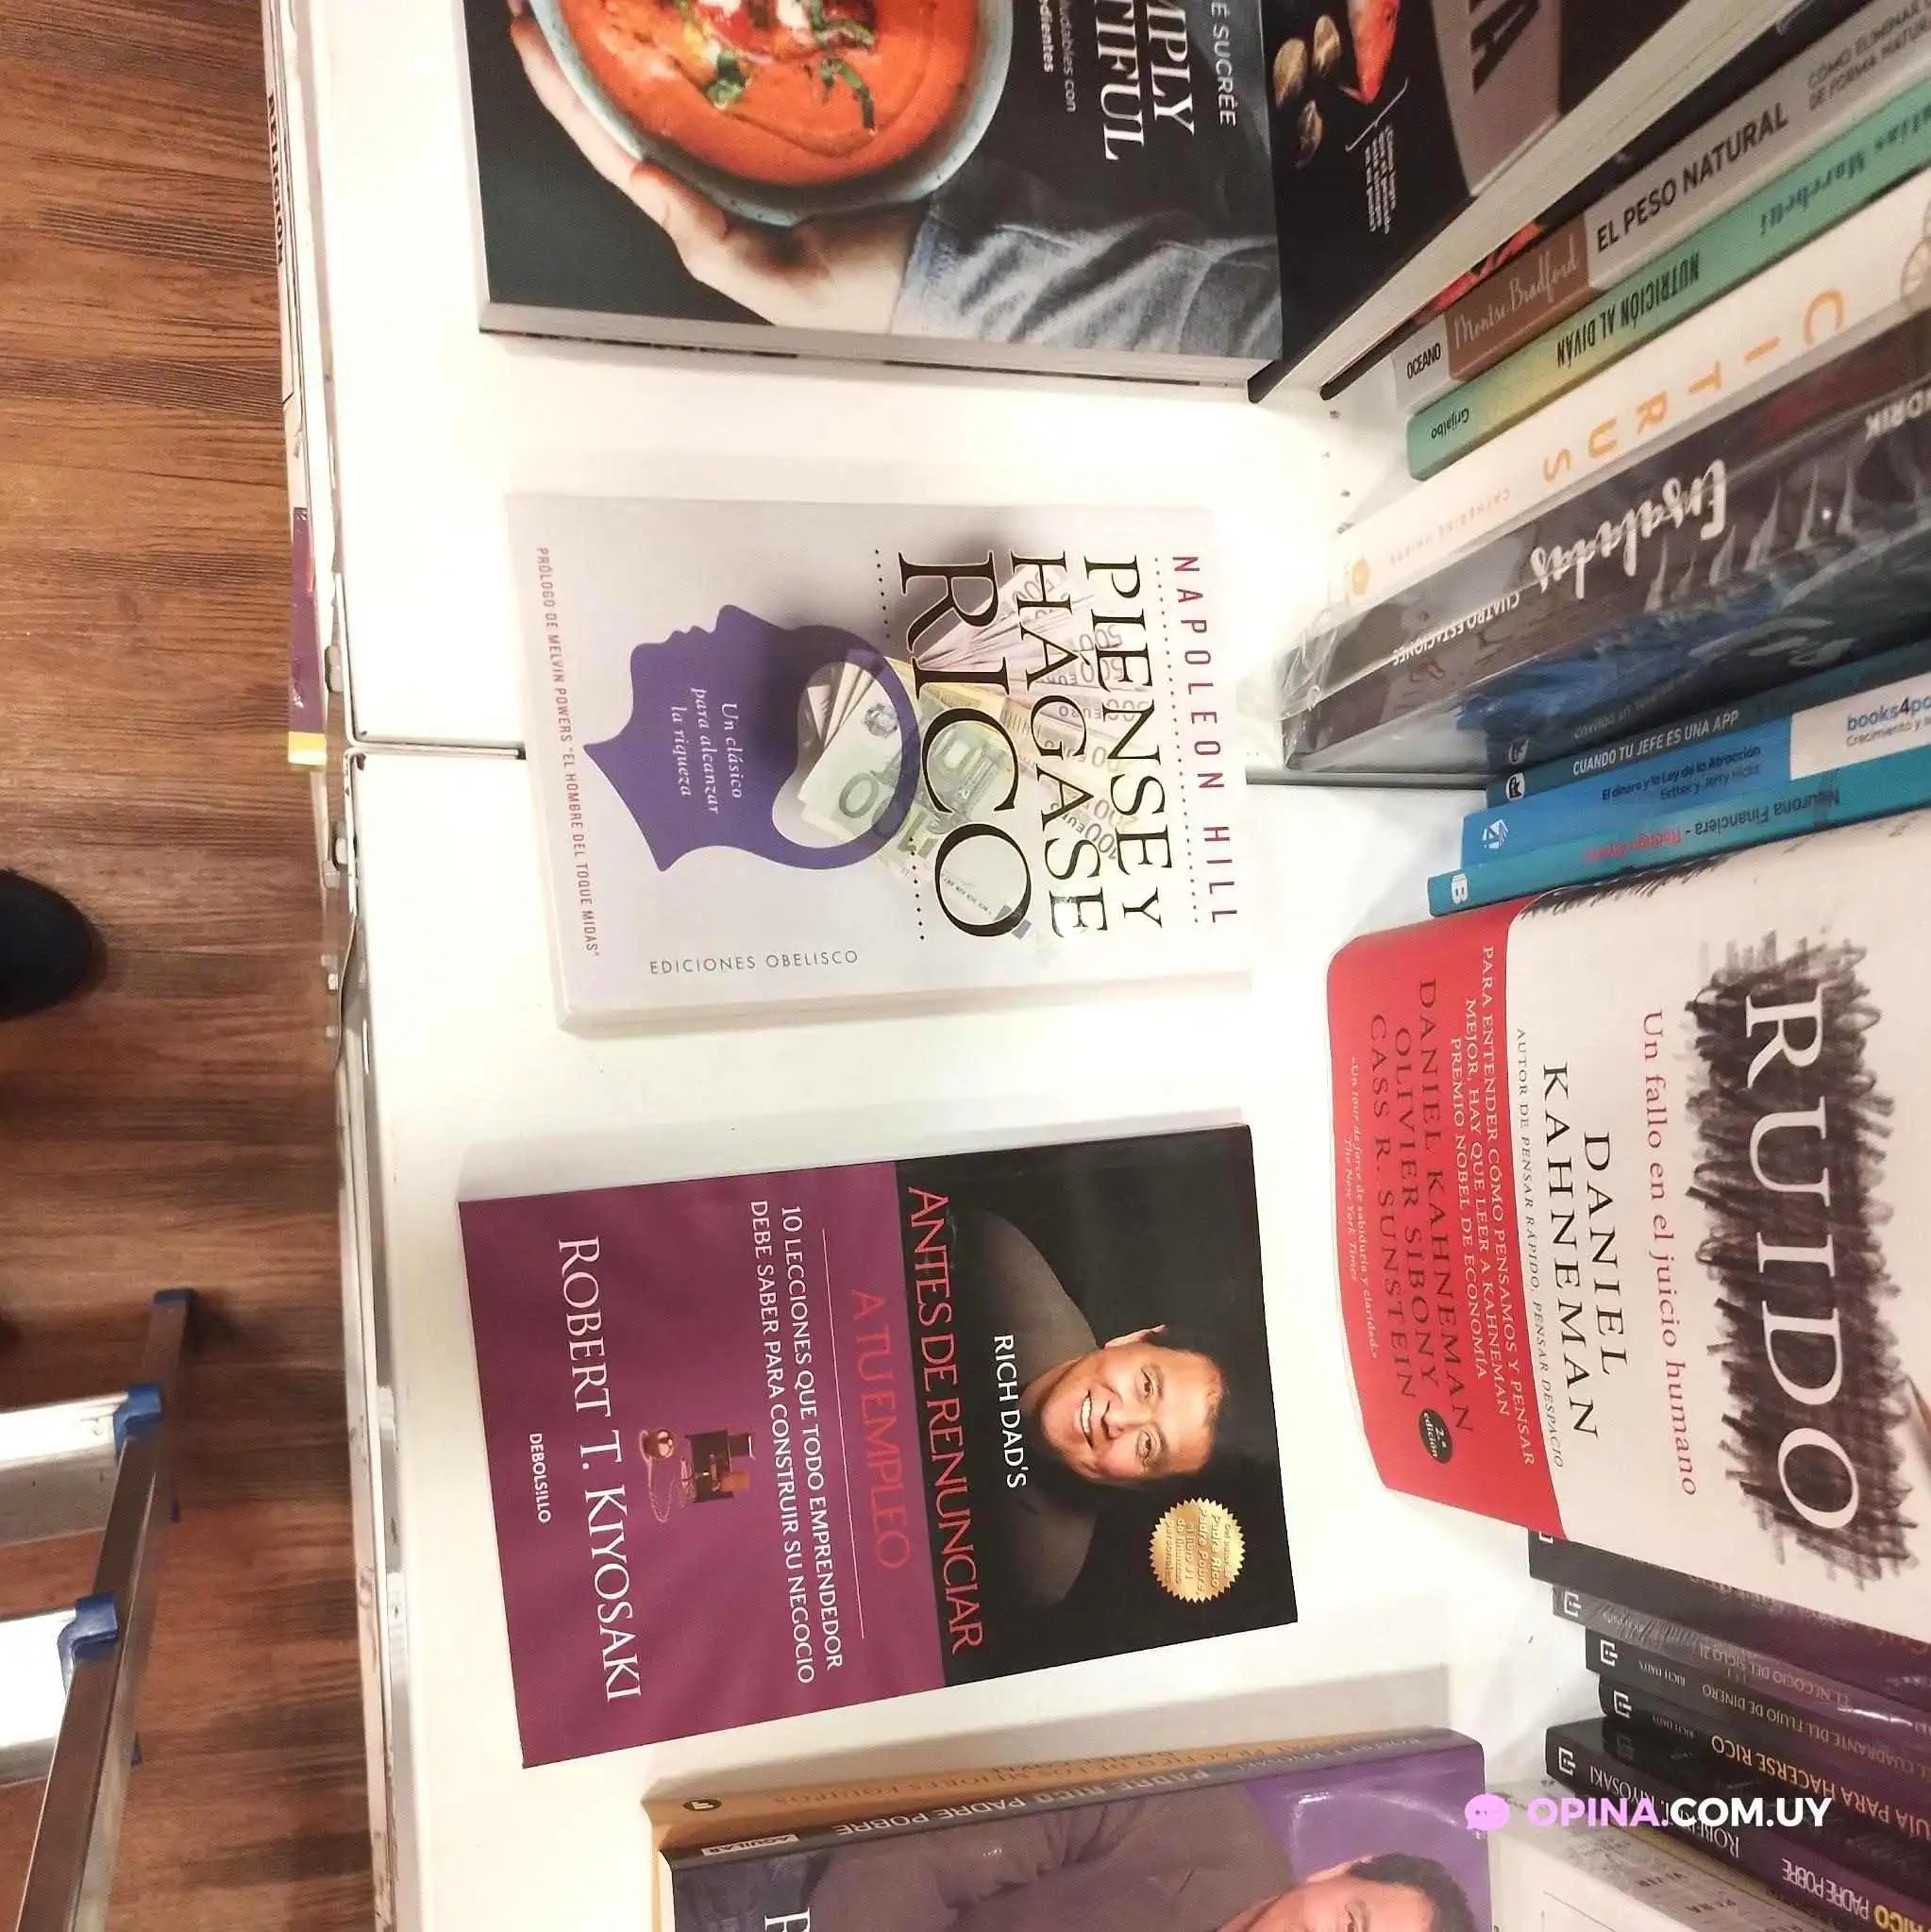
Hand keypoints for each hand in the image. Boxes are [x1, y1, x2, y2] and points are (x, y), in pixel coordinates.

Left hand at [507, 1, 919, 331]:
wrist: (952, 268)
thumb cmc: (871, 293)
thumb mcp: (784, 287)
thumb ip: (711, 244)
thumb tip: (641, 176)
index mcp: (704, 211)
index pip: (613, 148)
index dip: (565, 94)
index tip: (527, 34)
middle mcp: (720, 167)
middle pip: (631, 95)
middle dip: (585, 42)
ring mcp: (759, 134)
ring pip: (681, 69)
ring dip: (642, 24)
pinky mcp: (802, 106)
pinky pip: (750, 57)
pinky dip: (721, 23)